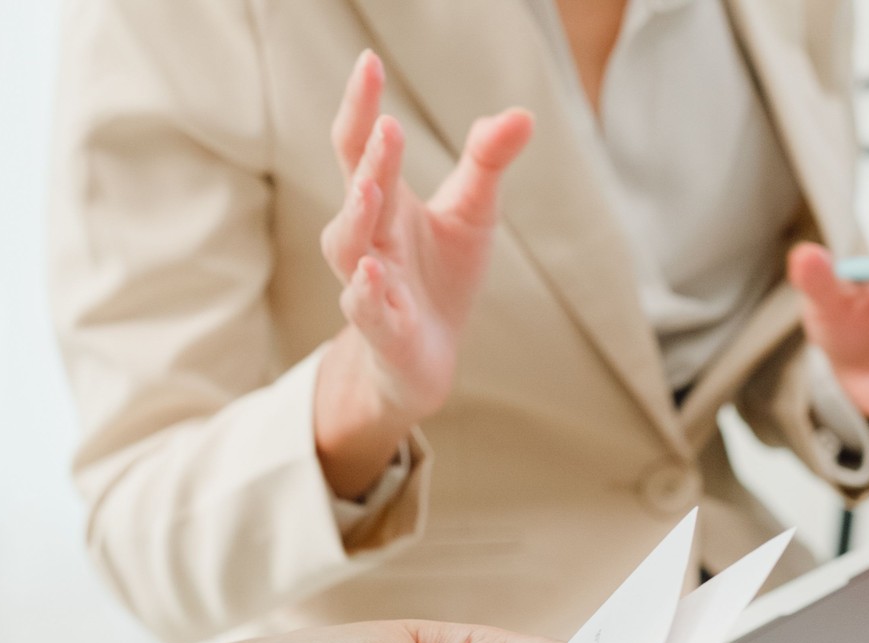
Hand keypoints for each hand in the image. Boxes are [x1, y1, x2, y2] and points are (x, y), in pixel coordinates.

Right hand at [312, 51, 533, 498]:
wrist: (431, 356)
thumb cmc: (442, 276)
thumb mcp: (473, 212)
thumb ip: (487, 162)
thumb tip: (521, 113)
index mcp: (383, 202)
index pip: (360, 147)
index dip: (361, 106)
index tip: (369, 61)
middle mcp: (366, 238)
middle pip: (357, 190)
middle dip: (369, 160)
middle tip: (386, 125)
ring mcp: (367, 283)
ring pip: (347, 246)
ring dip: (357, 216)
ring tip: (371, 189)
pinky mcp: (380, 328)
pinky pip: (364, 308)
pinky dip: (365, 292)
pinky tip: (372, 273)